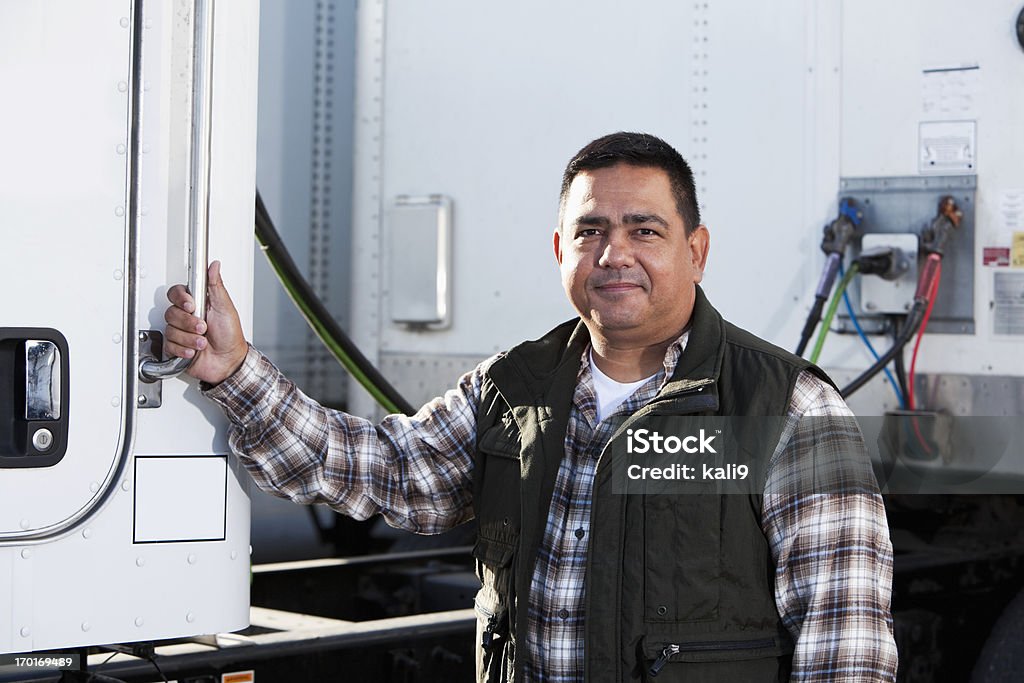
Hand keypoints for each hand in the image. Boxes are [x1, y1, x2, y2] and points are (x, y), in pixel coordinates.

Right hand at [164, 260, 247, 384]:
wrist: (229, 362)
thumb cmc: (231, 335)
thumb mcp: (225, 307)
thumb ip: (216, 286)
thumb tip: (214, 266)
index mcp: (197, 304)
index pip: (176, 294)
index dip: (180, 299)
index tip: (191, 305)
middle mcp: (186, 317)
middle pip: (171, 312)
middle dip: (189, 323)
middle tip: (203, 328)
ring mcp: (181, 332)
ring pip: (171, 330)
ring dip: (189, 338)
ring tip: (203, 342)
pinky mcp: (176, 347)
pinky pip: (169, 345)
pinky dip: (183, 349)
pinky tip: (194, 351)